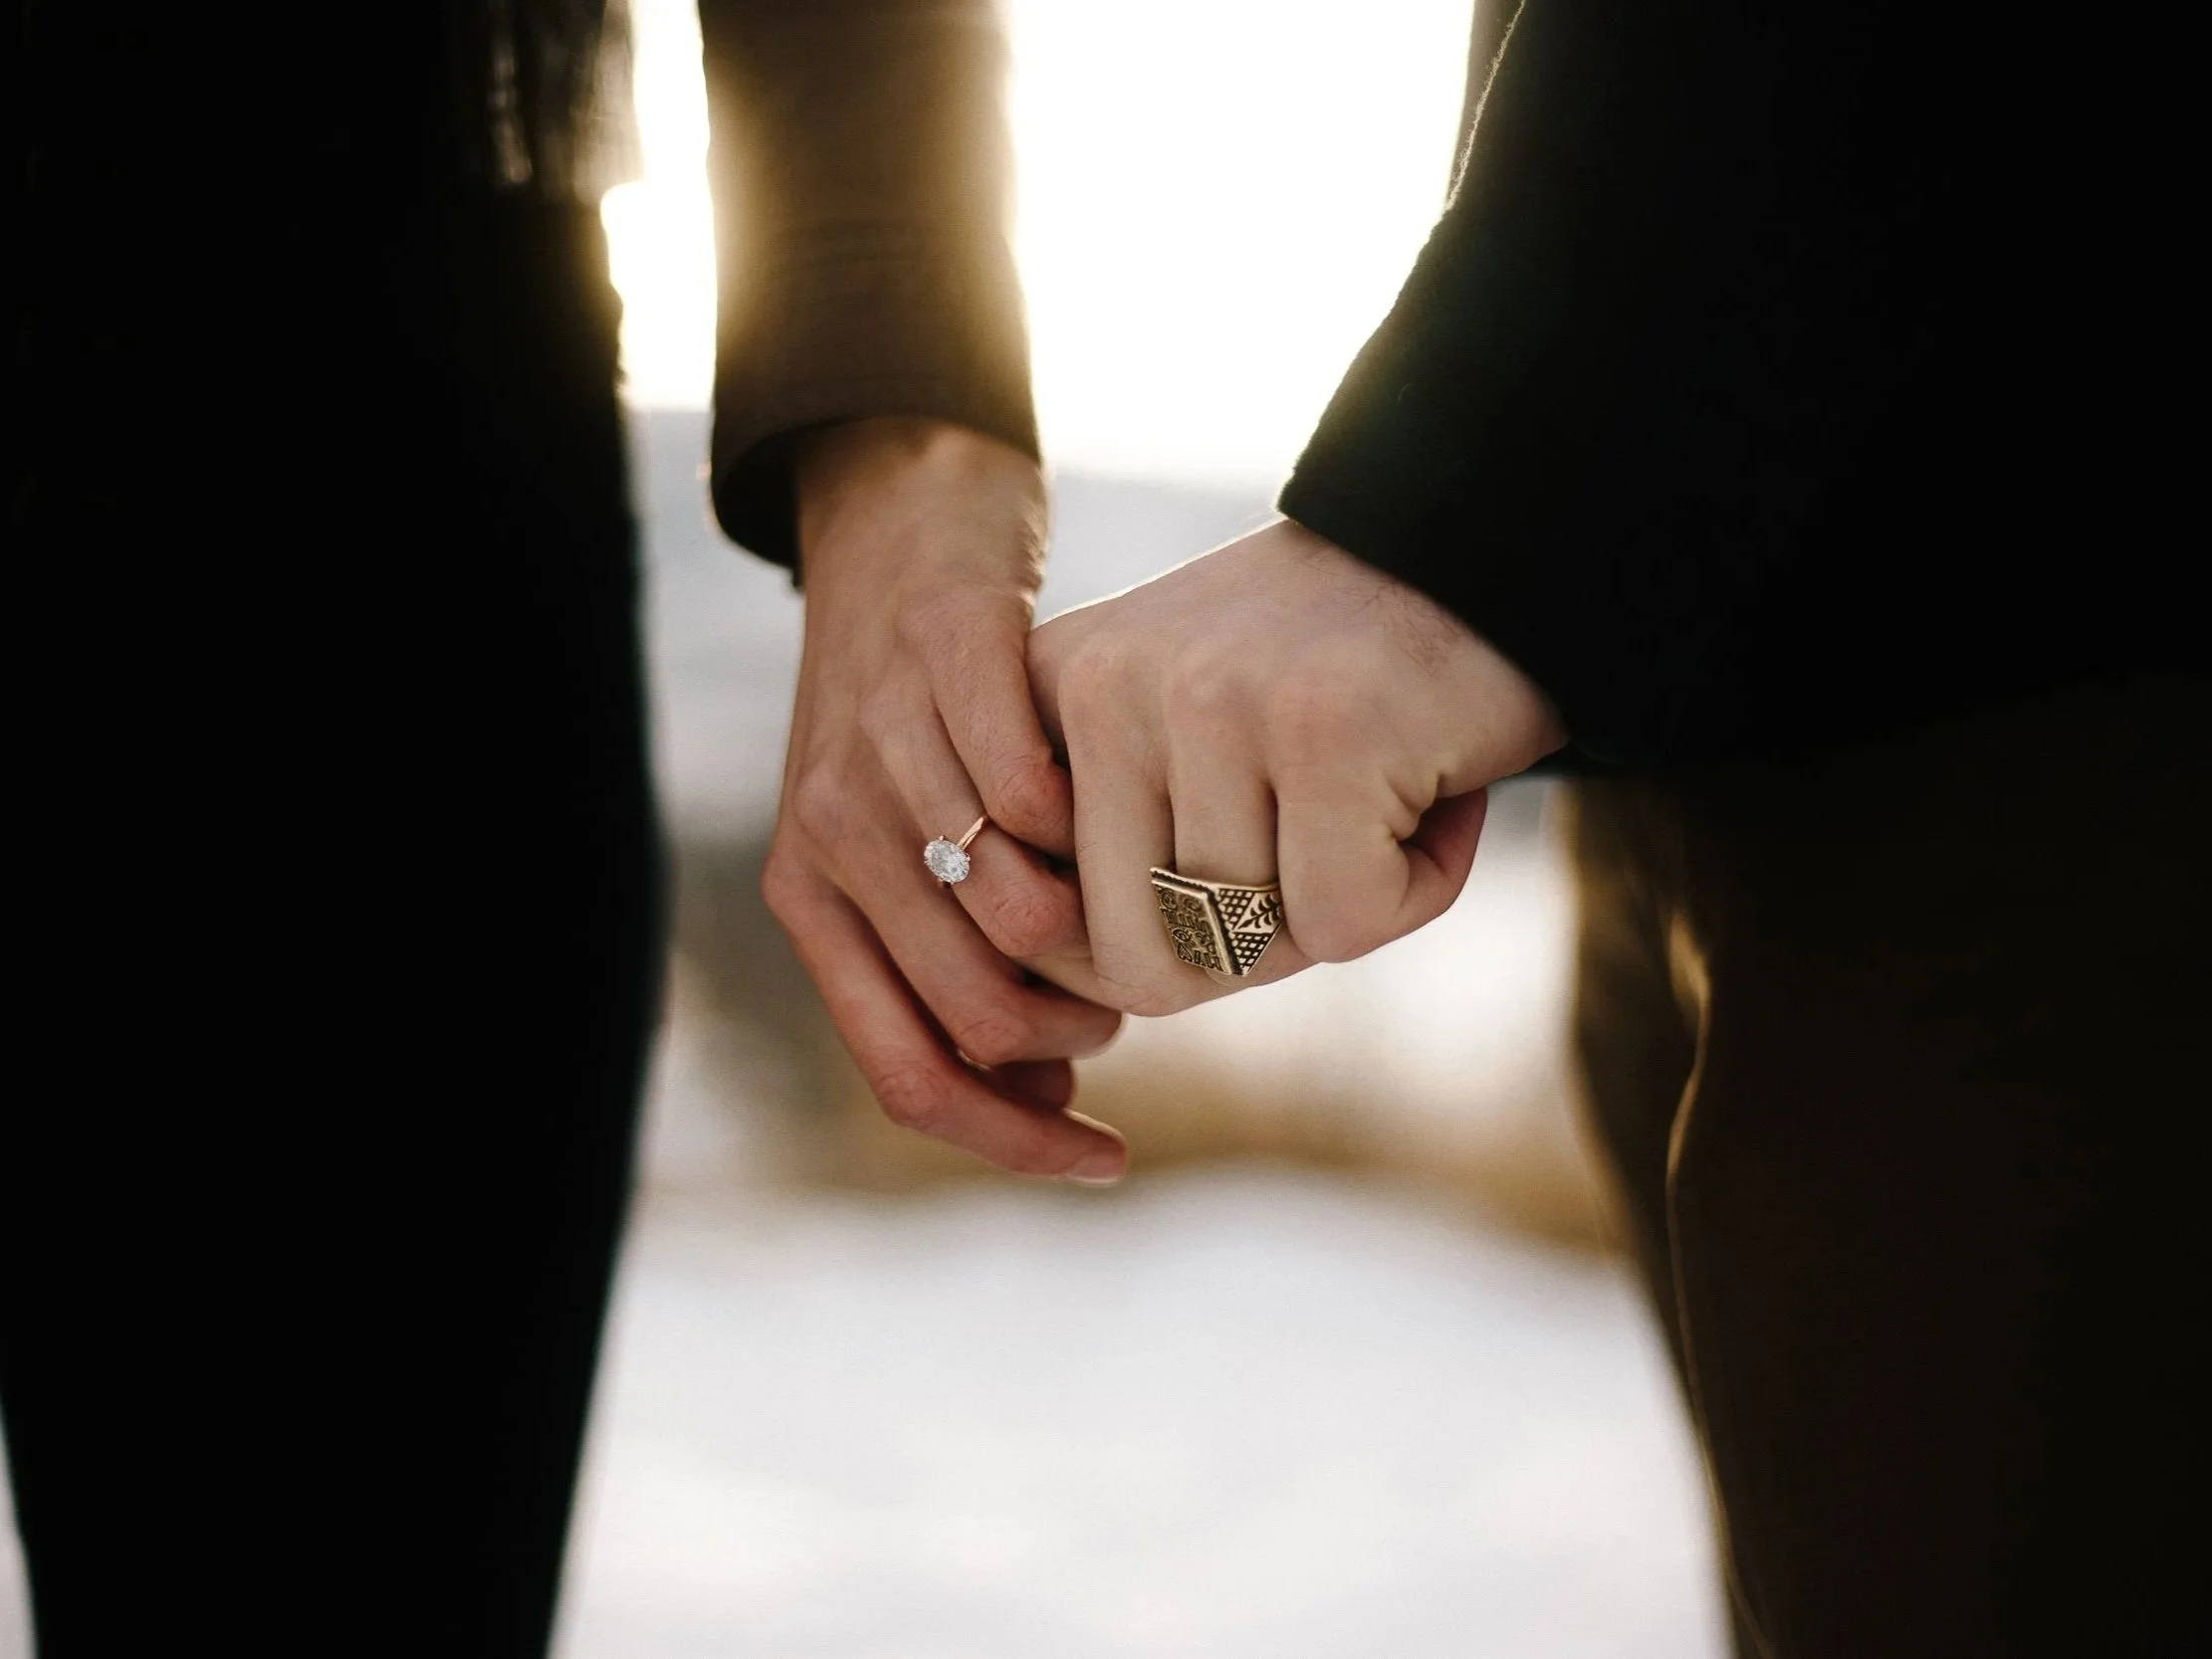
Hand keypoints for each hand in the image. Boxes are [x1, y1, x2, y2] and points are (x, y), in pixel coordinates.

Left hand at [762, 419, 1127, 1182]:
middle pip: (970, 1017)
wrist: (897, 530)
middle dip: (1076, 1037)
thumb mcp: (909, 851)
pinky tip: (1122, 812)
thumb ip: (956, 965)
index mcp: (813, 903)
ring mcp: (878, 745)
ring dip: (1099, 940)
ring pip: (1010, 916)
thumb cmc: (926, 721)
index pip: (908, 1079)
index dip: (1013, 1145)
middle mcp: (827, 836)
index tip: (1108, 1162)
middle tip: (1134, 1002)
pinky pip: (1027, 787)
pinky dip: (1090, 820)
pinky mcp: (941, 655)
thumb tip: (1043, 1091)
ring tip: (1137, 912)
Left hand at [1026, 518, 1564, 1015]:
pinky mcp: (1323, 731)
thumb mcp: (1185, 744)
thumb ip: (1112, 859)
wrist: (1485, 550)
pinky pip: (1347, 924)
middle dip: (1256, 951)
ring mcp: (1209, 703)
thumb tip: (1089, 1009)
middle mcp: (1107, 687)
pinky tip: (1435, 791)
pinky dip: (1417, 891)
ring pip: (1251, 947)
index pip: (1054, 934)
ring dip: (1346, 906)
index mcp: (1054, 693)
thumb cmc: (1334, 687)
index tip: (1247, 858)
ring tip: (1379, 794)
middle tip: (1325, 852)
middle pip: (1147, 963)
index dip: (1168, 948)